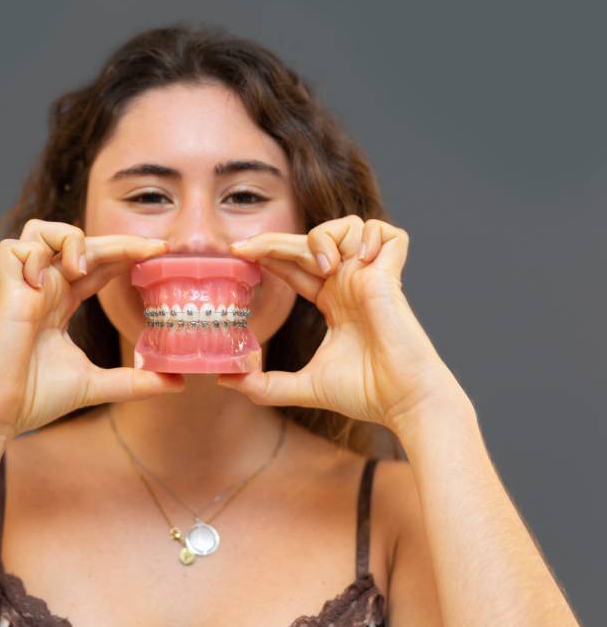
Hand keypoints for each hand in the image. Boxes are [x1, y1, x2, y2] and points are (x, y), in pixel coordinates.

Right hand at [0, 220, 184, 442]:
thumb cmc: (35, 398)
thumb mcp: (97, 384)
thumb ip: (134, 381)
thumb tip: (177, 383)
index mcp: (60, 303)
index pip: (97, 264)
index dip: (126, 253)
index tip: (161, 253)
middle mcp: (43, 289)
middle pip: (79, 242)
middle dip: (117, 240)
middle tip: (153, 249)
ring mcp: (24, 287)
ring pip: (39, 230)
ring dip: (67, 238)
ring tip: (83, 267)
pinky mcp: (7, 292)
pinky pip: (14, 248)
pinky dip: (33, 253)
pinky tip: (47, 280)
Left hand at [217, 215, 455, 429]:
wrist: (401, 401)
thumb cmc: (364, 393)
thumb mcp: (302, 386)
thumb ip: (263, 384)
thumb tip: (226, 379)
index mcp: (332, 301)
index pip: (295, 265)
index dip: (269, 254)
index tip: (238, 253)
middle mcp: (350, 284)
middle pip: (310, 241)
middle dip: (276, 240)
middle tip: (246, 248)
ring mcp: (371, 276)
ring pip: (347, 225)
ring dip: (326, 236)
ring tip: (323, 267)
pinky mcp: (391, 275)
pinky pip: (387, 232)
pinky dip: (369, 236)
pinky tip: (357, 261)